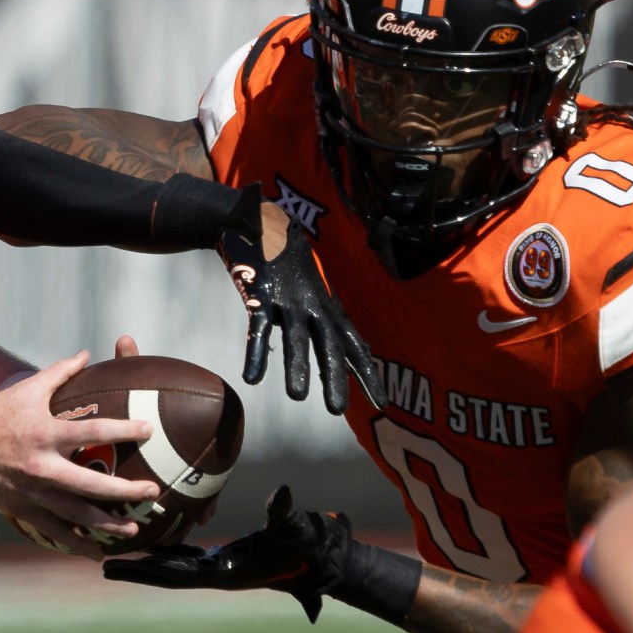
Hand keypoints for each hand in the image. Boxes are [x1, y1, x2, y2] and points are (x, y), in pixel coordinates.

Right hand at [0, 352, 161, 559]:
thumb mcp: (25, 390)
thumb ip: (59, 373)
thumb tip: (86, 354)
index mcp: (44, 433)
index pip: (94, 430)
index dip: (124, 430)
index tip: (149, 430)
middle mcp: (41, 466)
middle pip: (92, 484)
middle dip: (126, 491)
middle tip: (152, 491)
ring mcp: (32, 493)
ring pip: (77, 516)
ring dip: (108, 525)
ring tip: (134, 530)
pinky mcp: (22, 511)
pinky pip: (54, 532)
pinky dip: (76, 545)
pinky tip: (96, 553)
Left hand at [102, 485, 353, 619]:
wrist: (325, 561)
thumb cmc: (312, 545)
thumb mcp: (298, 527)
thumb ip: (285, 513)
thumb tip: (280, 493)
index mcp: (227, 571)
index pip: (177, 573)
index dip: (145, 570)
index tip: (114, 567)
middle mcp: (218, 572)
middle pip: (167, 573)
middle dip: (136, 569)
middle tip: (102, 563)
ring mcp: (221, 567)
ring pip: (176, 565)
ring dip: (149, 559)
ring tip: (117, 548)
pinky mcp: (226, 560)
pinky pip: (191, 554)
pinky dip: (170, 548)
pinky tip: (154, 534)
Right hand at [218, 197, 382, 416]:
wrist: (261, 221)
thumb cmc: (290, 262)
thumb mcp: (316, 290)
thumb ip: (328, 319)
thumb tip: (353, 350)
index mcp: (328, 307)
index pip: (354, 345)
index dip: (367, 373)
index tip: (381, 402)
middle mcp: (314, 306)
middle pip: (329, 346)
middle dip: (334, 378)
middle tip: (338, 410)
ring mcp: (288, 300)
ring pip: (296, 338)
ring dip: (297, 367)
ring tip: (298, 396)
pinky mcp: (261, 295)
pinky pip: (257, 328)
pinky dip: (255, 353)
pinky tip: (252, 378)